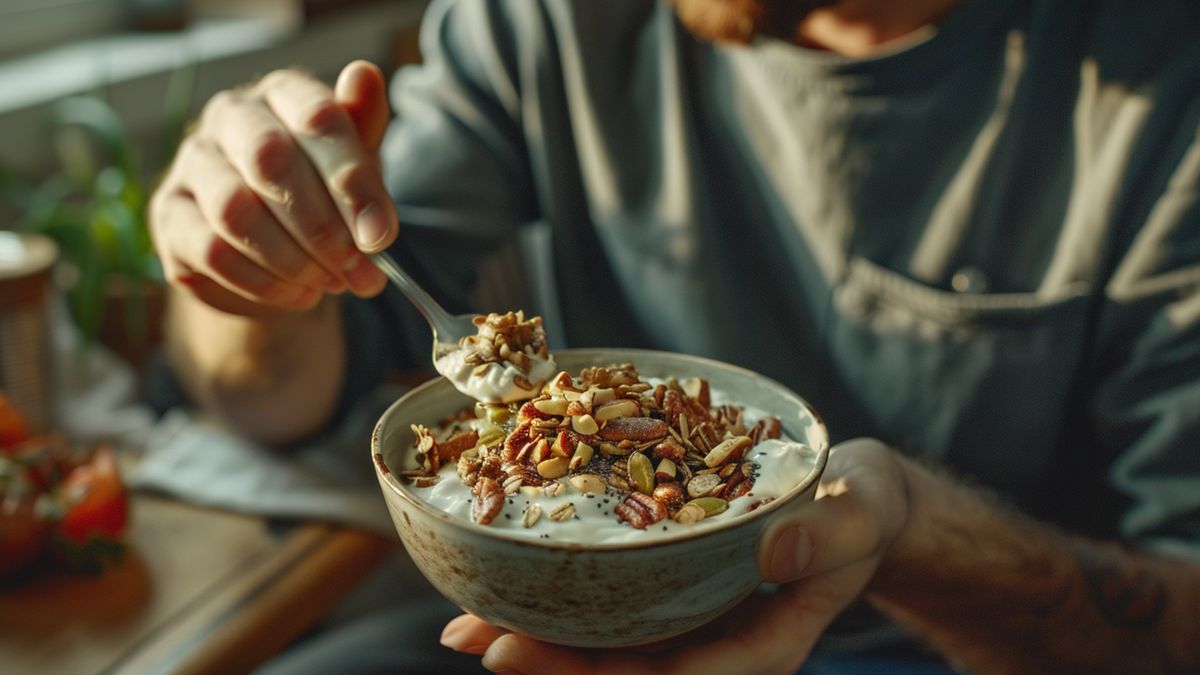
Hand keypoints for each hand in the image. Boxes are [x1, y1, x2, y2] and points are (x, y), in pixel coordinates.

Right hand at [149, 60, 397, 315]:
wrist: (278, 247)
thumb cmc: (322, 190)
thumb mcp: (355, 163)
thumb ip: (364, 129)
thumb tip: (366, 75)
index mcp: (281, 94)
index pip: (317, 118)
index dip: (352, 182)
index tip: (381, 236)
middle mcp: (230, 117)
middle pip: (270, 160)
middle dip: (322, 226)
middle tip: (357, 267)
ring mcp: (191, 164)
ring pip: (237, 211)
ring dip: (294, 259)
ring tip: (330, 282)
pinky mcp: (169, 215)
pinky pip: (214, 252)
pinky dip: (265, 283)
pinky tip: (300, 294)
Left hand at [440, 438, 912, 673]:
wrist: (852, 497)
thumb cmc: (862, 506)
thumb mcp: (863, 510)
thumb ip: (833, 531)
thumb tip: (778, 550)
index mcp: (765, 643)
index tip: (550, 661)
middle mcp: (717, 642)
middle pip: (630, 673)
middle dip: (554, 665)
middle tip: (479, 642)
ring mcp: (689, 619)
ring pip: (609, 646)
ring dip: (539, 639)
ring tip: (465, 627)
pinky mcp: (671, 588)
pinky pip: (610, 605)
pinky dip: (558, 598)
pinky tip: (503, 585)